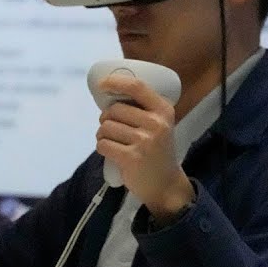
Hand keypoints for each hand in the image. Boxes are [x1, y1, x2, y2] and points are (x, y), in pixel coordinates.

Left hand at [95, 74, 193, 222]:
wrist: (165, 184)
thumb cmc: (156, 150)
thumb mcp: (158, 125)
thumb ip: (140, 109)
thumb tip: (108, 93)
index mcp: (163, 110)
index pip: (137, 87)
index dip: (115, 82)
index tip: (102, 85)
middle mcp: (156, 123)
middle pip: (113, 110)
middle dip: (106, 119)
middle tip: (115, 131)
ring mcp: (145, 141)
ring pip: (105, 127)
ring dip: (103, 135)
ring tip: (115, 143)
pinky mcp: (131, 157)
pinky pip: (102, 144)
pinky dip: (102, 148)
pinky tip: (113, 153)